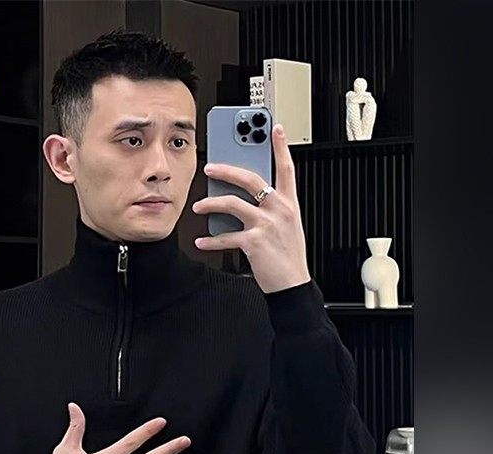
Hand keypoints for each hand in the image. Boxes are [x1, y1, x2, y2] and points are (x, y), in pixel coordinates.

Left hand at [191, 123, 310, 293]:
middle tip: (210, 167)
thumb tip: (242, 200)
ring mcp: (266, 225)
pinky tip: (202, 240)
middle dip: (227, 169)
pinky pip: (226, 236)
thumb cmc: (288, 257)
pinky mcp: (254, 242)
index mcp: (289, 204)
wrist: (292, 284)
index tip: (275, 129)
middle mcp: (279, 210)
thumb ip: (270, 210)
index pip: (287, 168)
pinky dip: (211, 240)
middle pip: (251, 179)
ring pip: (232, 203)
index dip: (281, 147)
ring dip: (211, 203)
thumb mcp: (287, 227)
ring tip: (200, 206)